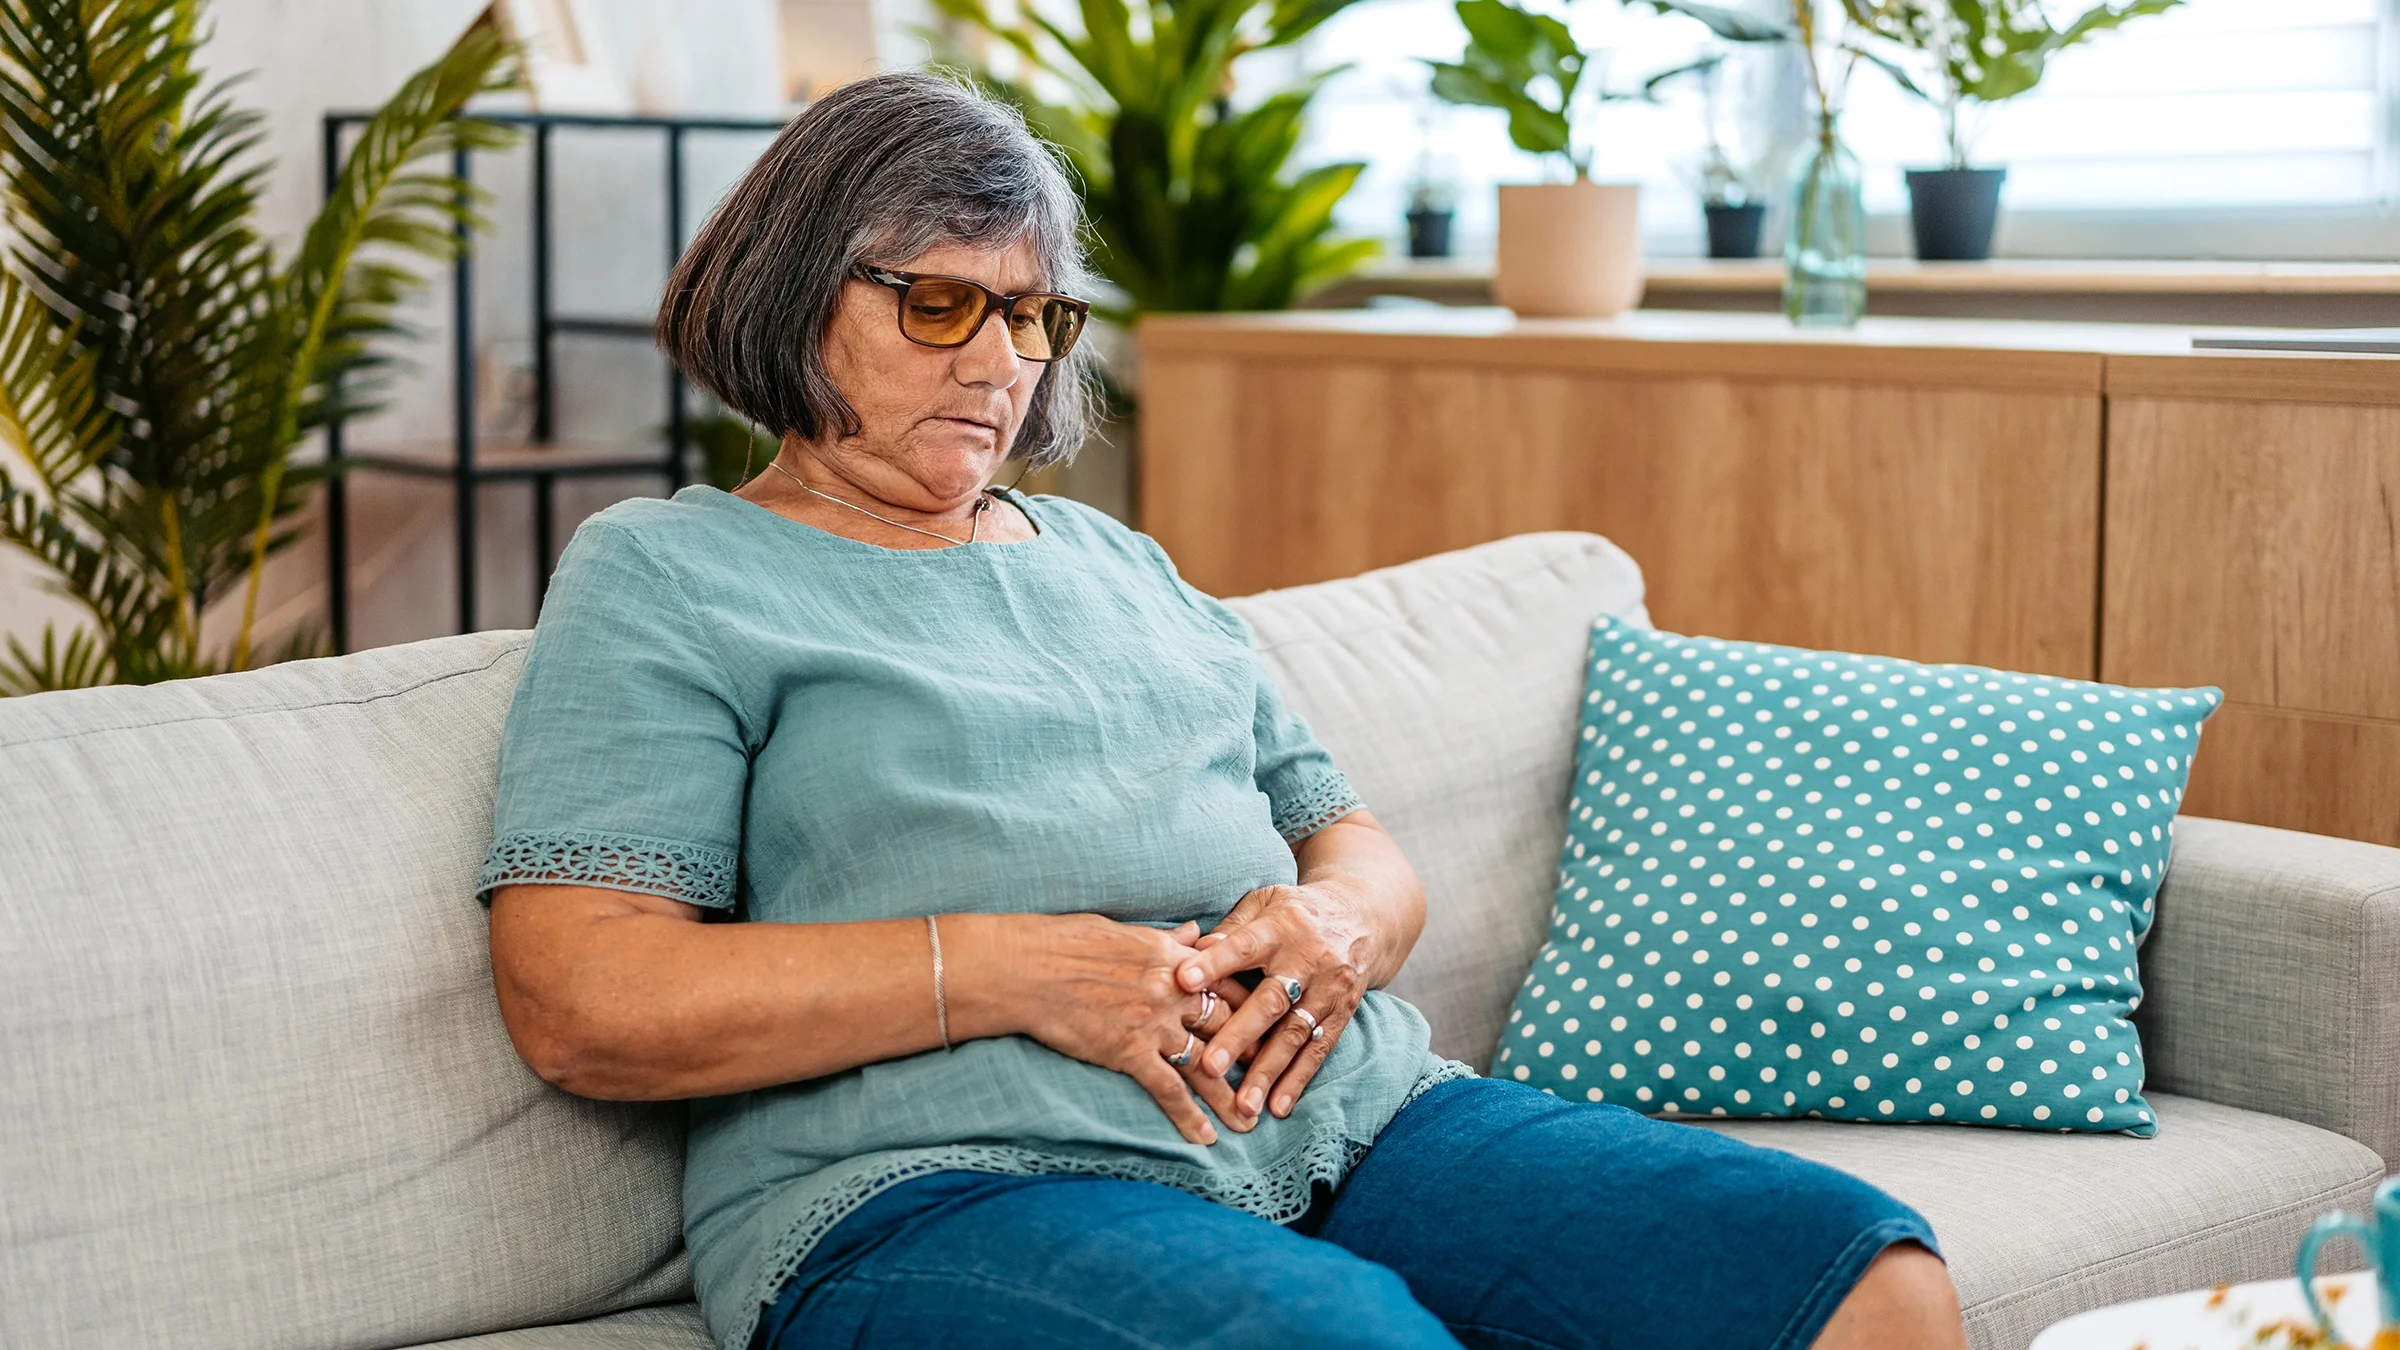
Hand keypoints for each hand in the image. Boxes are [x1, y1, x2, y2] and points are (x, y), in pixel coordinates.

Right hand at [996, 915, 1250, 1144]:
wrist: (1026, 967)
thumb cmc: (1065, 941)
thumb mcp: (1125, 931)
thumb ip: (1167, 939)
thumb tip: (1194, 933)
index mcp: (1174, 959)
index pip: (1226, 984)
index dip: (1251, 1008)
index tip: (1268, 1025)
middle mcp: (1173, 991)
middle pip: (1226, 1027)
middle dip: (1252, 1055)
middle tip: (1271, 1078)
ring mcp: (1153, 1023)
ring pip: (1205, 1065)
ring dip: (1229, 1096)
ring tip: (1250, 1121)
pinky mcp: (1128, 1051)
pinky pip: (1168, 1090)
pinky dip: (1188, 1117)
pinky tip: (1205, 1138)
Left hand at [1172, 883, 1376, 1128]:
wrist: (1363, 917)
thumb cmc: (1294, 913)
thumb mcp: (1264, 904)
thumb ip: (1230, 930)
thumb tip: (1187, 952)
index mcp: (1281, 926)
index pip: (1244, 945)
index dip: (1214, 963)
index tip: (1182, 980)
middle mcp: (1308, 959)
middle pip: (1272, 1000)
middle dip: (1240, 1034)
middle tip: (1210, 1066)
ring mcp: (1329, 989)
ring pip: (1295, 1034)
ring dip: (1268, 1071)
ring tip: (1243, 1105)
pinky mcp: (1343, 1013)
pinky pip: (1319, 1050)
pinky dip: (1298, 1080)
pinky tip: (1278, 1106)